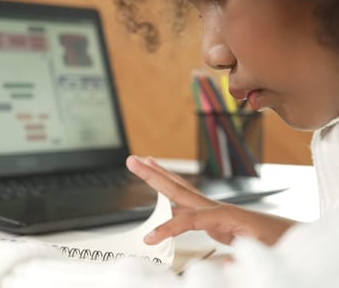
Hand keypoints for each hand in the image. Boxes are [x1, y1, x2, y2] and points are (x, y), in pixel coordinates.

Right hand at [126, 156, 296, 245]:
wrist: (294, 238)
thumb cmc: (280, 242)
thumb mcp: (260, 250)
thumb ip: (239, 256)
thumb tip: (221, 265)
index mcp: (227, 215)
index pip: (189, 217)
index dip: (168, 226)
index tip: (150, 238)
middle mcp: (219, 209)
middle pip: (180, 189)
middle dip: (155, 175)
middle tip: (133, 160)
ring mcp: (217, 213)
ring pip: (183, 193)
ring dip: (162, 178)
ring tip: (144, 163)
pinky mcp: (217, 221)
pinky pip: (188, 208)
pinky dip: (174, 199)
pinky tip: (166, 199)